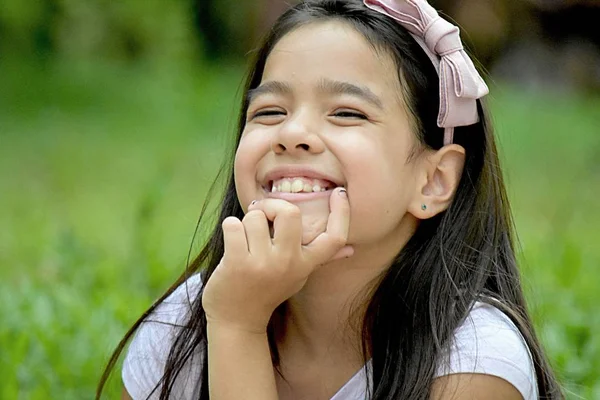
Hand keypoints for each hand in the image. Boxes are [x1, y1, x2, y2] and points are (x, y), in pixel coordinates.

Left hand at [202, 187, 352, 332]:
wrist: (237, 320)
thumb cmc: (267, 290)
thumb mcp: (298, 275)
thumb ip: (321, 258)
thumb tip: (350, 249)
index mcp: (306, 264)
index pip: (335, 237)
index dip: (342, 212)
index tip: (339, 193)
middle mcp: (288, 263)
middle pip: (290, 212)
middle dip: (271, 205)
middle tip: (261, 214)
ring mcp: (263, 264)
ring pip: (255, 216)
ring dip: (245, 222)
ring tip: (245, 239)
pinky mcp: (237, 263)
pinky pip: (233, 224)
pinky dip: (230, 228)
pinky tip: (232, 243)